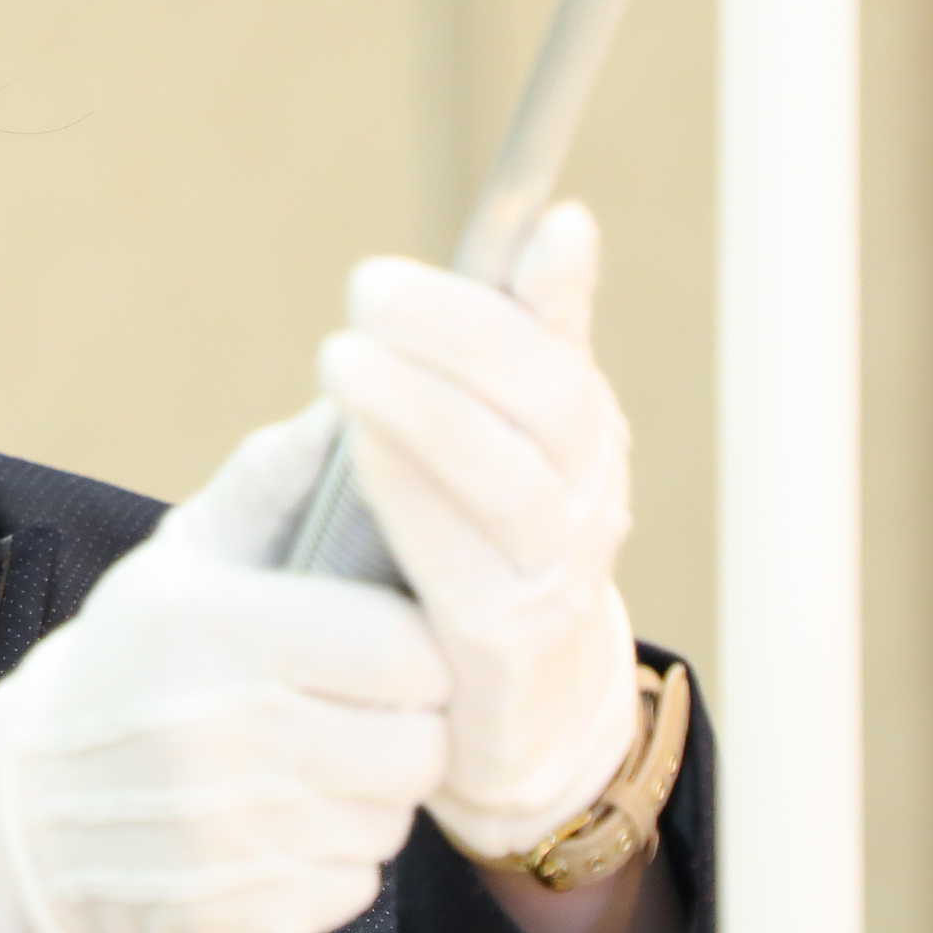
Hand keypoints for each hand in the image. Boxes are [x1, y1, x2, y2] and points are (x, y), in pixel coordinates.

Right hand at [0, 406, 451, 932]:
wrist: (11, 820)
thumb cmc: (116, 671)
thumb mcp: (176, 565)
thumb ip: (270, 487)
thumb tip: (349, 404)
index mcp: (221, 632)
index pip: (407, 650)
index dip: (414, 649)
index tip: (386, 646)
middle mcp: (225, 738)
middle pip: (418, 746)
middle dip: (403, 728)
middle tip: (358, 712)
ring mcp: (229, 839)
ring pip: (389, 820)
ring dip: (367, 797)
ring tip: (310, 765)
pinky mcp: (234, 918)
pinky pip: (348, 889)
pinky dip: (328, 865)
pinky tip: (277, 830)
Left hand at [320, 201, 641, 864]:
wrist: (514, 711)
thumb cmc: (485, 541)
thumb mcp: (502, 430)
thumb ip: (515, 334)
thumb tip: (554, 222)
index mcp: (577, 431)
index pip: (568, 345)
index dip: (561, 288)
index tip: (550, 221)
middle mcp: (584, 496)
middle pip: (542, 402)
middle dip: (458, 336)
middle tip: (370, 287)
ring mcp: (554, 576)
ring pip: (509, 482)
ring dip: (427, 414)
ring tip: (347, 358)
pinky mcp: (505, 650)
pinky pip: (466, 571)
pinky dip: (420, 508)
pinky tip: (366, 458)